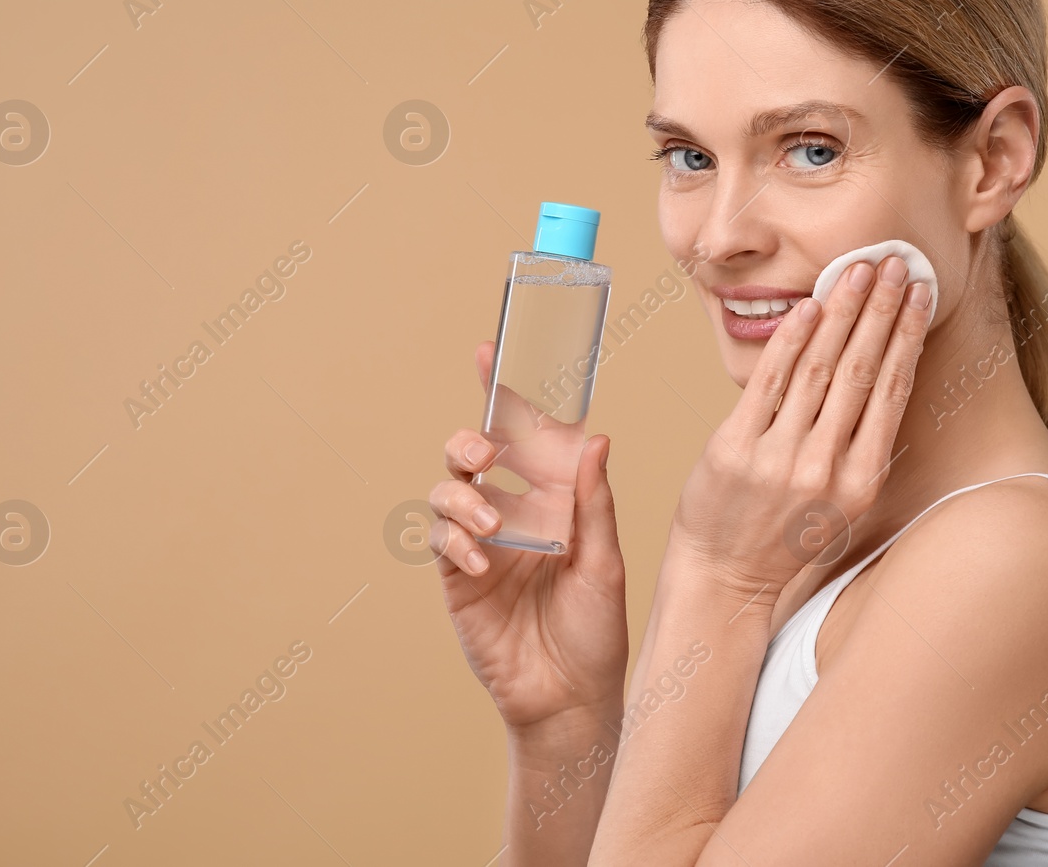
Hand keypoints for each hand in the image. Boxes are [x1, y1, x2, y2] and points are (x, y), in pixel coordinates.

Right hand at [427, 340, 628, 729]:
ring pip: (448, 491)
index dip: (503, 393)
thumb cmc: (595, 631)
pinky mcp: (458, 578)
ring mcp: (481, 544)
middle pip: (472, 453)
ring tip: (491, 523)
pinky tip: (484, 561)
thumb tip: (597, 439)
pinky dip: (457, 541)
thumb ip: (594, 502)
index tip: (490, 351)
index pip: (523, 436)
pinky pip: (442, 543)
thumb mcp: (605, 562)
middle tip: (485, 452)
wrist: (571, 697)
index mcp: (550, 498)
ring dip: (463, 496)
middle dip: (470, 440)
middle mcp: (511, 512)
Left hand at [669, 255, 931, 598]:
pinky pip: (769, 383)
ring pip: (819, 369)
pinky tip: (809, 306)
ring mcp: (779, 458)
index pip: (893, 391)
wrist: (726, 575)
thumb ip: (859, 442)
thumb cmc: (784, 533)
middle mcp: (825, 468)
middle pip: (861, 371)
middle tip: (896, 262)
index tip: (920, 293)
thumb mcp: (840, 499)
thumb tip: (882, 369)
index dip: (908, 335)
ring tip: (858, 270)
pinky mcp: (736, 449)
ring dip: (842, 312)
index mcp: (861, 481)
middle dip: (882, 309)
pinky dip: (791, 340)